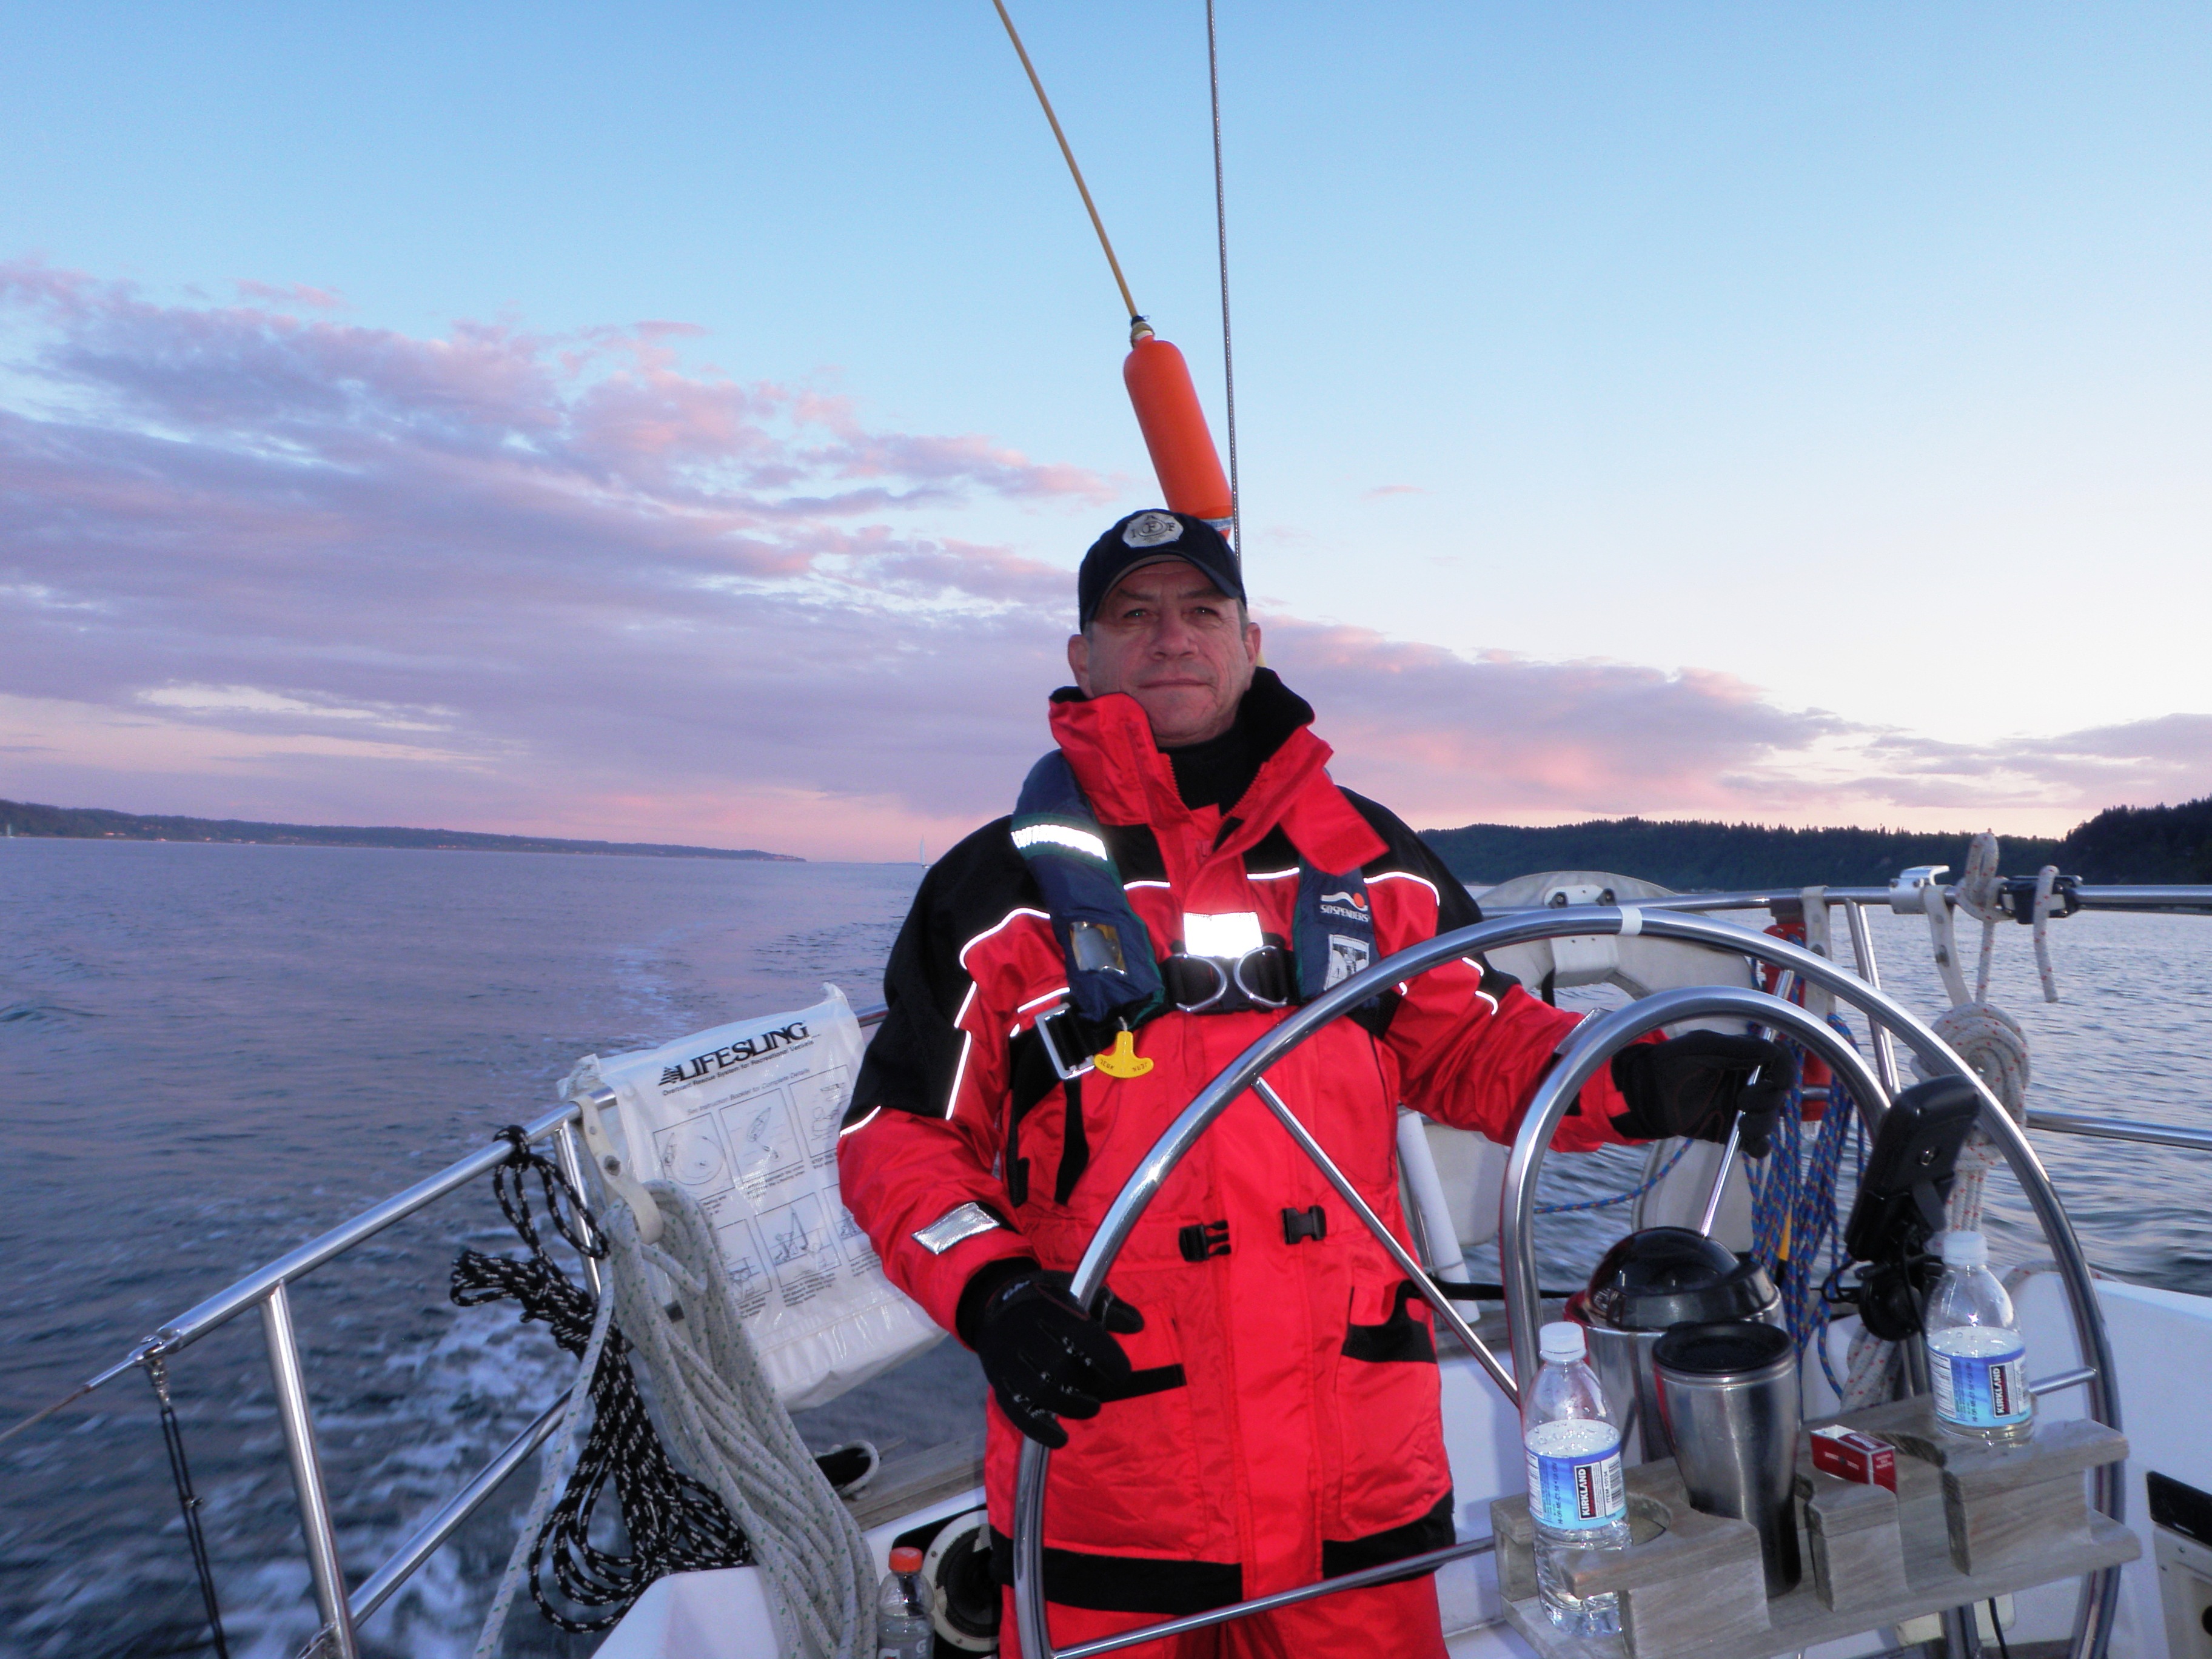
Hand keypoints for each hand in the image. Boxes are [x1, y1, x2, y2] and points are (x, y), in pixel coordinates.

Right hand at [970, 1268, 1142, 1447]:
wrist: (992, 1303)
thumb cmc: (1044, 1298)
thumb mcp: (1074, 1290)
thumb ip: (1108, 1308)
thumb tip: (1137, 1324)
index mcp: (1046, 1306)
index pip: (1078, 1333)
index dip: (1104, 1356)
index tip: (1122, 1373)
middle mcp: (1022, 1332)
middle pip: (1056, 1364)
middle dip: (1086, 1382)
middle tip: (1104, 1391)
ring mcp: (1006, 1359)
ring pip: (1037, 1390)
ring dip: (1069, 1405)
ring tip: (1091, 1408)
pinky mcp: (998, 1381)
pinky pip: (1016, 1409)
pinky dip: (1038, 1428)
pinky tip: (1060, 1439)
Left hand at [1609, 1032, 1790, 1157]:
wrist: (1644, 1091)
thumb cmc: (1669, 1061)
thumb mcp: (1699, 1046)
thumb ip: (1734, 1048)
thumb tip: (1772, 1050)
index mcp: (1744, 1057)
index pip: (1778, 1061)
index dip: (1785, 1070)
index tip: (1779, 1080)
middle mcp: (1748, 1082)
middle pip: (1778, 1092)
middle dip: (1768, 1099)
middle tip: (1743, 1101)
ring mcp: (1741, 1108)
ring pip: (1770, 1119)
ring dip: (1763, 1123)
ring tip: (1742, 1125)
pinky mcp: (1731, 1131)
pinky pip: (1756, 1143)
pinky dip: (1759, 1146)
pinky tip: (1750, 1145)